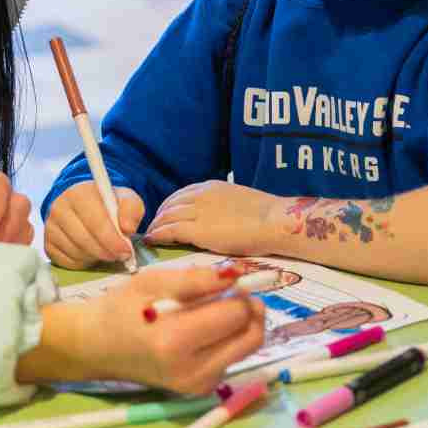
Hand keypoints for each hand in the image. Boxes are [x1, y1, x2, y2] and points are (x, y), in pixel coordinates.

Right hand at [28, 264, 266, 394]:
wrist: (98, 348)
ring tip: (212, 311)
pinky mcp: (201, 389)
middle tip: (229, 293)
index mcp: (175, 341)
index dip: (239, 292)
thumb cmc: (121, 309)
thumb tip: (237, 274)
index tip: (227, 280)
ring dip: (240, 325)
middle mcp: (191, 370)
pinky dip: (228, 340)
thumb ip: (197, 280)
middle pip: (252, 336)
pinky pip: (233, 358)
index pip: (236, 314)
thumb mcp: (153, 282)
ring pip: (247, 347)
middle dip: (249, 309)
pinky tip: (202, 332)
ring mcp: (198, 385)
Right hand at [43, 182, 143, 267]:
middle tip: (120, 255)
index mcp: (78, 193)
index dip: (112, 240)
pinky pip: (67, 262)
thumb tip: (128, 228)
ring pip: (76, 253)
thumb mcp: (126, 199)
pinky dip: (84, 262)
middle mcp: (59, 208)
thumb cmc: (107, 203)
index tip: (126, 250)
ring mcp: (50, 227)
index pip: (95, 222)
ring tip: (106, 250)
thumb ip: (132, 210)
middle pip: (84, 240)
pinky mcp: (48, 244)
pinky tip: (92, 252)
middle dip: (106, 251)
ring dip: (96, 257)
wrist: (85, 205)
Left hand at [144, 181, 279, 255]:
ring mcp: (198, 212)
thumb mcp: (240, 202)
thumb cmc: (268, 217)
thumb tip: (220, 218)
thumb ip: (224, 207)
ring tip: (151, 235)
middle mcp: (201, 196)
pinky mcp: (197, 231)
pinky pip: (168, 231)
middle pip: (170, 204)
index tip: (166, 216)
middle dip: (160, 216)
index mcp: (212, 187)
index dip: (170, 206)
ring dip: (156, 226)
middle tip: (155, 228)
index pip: (181, 194)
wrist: (276, 222)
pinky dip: (158, 235)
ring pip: (166, 217)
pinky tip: (152, 240)